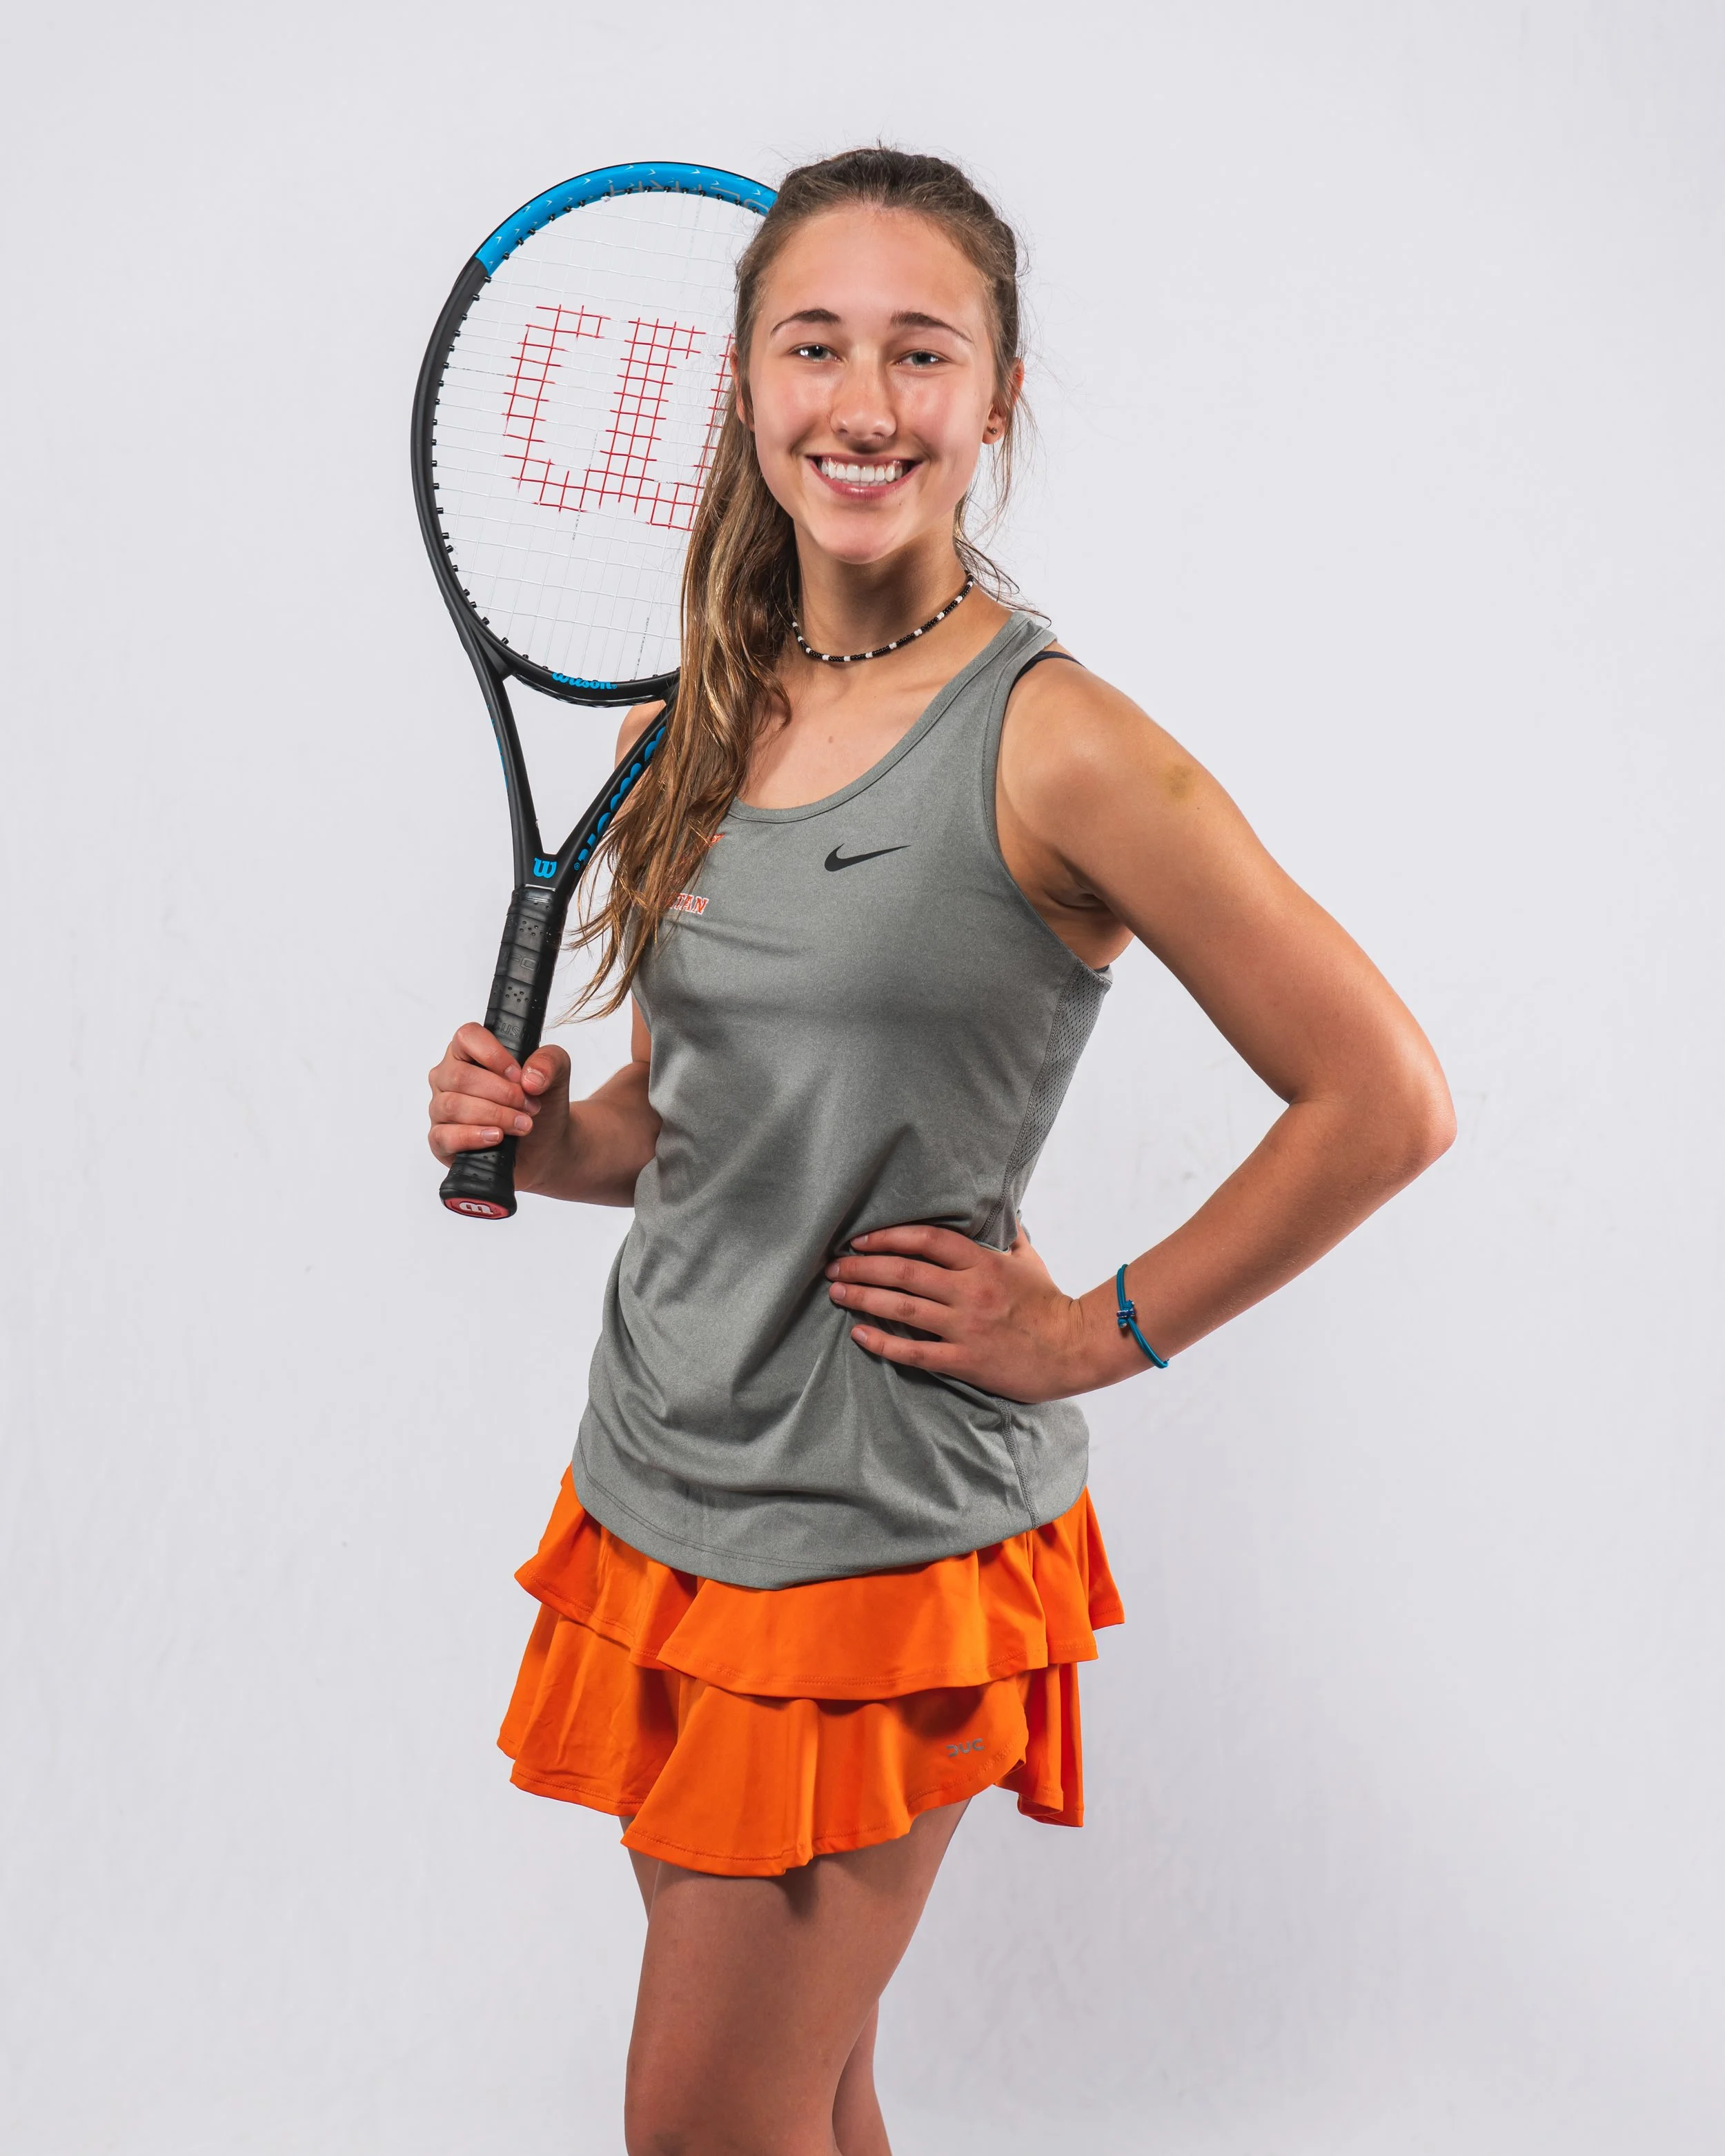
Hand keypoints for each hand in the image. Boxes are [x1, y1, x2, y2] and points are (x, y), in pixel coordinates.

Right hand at [426, 1024, 572, 1193]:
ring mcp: (441, 1108)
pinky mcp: (441, 1140)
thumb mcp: (557, 1074)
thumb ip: (550, 1062)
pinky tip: (496, 1137)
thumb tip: (530, 1078)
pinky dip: (473, 1137)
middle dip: (501, 1093)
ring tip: (523, 1124)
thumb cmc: (542, 1102)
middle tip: (528, 1105)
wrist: (547, 1142)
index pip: (467, 1037)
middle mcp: (449, 1077)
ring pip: (452, 1106)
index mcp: (469, 1052)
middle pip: (460, 1077)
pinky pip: (443, 1136)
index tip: (519, 1075)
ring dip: (494, 1116)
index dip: (493, 1055)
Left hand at [825, 1223, 1092, 1404]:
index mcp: (983, 1262)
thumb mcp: (1029, 1260)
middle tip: (833, 1266)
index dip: (889, 1236)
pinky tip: (859, 1334)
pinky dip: (884, 1342)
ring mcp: (966, 1326)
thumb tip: (1003, 1212)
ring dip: (864, 1297)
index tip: (860, 1239)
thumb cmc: (1050, 1303)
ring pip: (903, 1308)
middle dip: (863, 1267)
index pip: (927, 1239)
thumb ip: (1009, 1236)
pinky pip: (915, 1351)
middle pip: (905, 1271)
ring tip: (836, 1292)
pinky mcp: (965, 1359)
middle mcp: (970, 1290)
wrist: (1075, 1348)